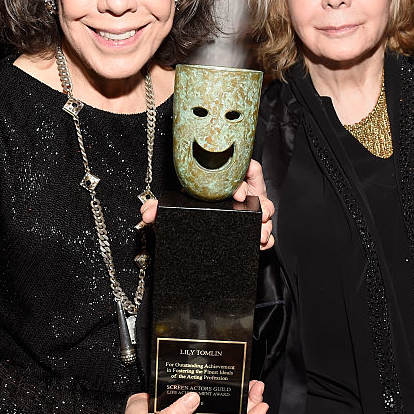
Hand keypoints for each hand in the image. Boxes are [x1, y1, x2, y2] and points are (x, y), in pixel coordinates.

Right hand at [122, 380, 267, 413]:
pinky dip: (227, 391)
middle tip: (258, 386)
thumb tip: (194, 399)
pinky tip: (228, 380)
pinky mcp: (190, 402)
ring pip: (228, 409)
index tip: (263, 406)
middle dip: (252, 404)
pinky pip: (216, 399)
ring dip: (243, 397)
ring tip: (251, 382)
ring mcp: (197, 413)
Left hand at [140, 160, 274, 249]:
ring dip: (265, 223)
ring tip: (261, 233)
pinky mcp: (250, 230)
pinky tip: (262, 243)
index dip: (242, 180)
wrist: (193, 242)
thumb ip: (158, 209)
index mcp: (221, 183)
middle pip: (258, 193)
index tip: (237, 195)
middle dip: (262, 205)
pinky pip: (266, 233)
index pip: (240, 170)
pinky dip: (266, 239)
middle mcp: (238, 196)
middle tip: (259, 215)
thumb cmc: (187, 214)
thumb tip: (147, 213)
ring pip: (265, 212)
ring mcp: (247, 213)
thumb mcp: (173, 210)